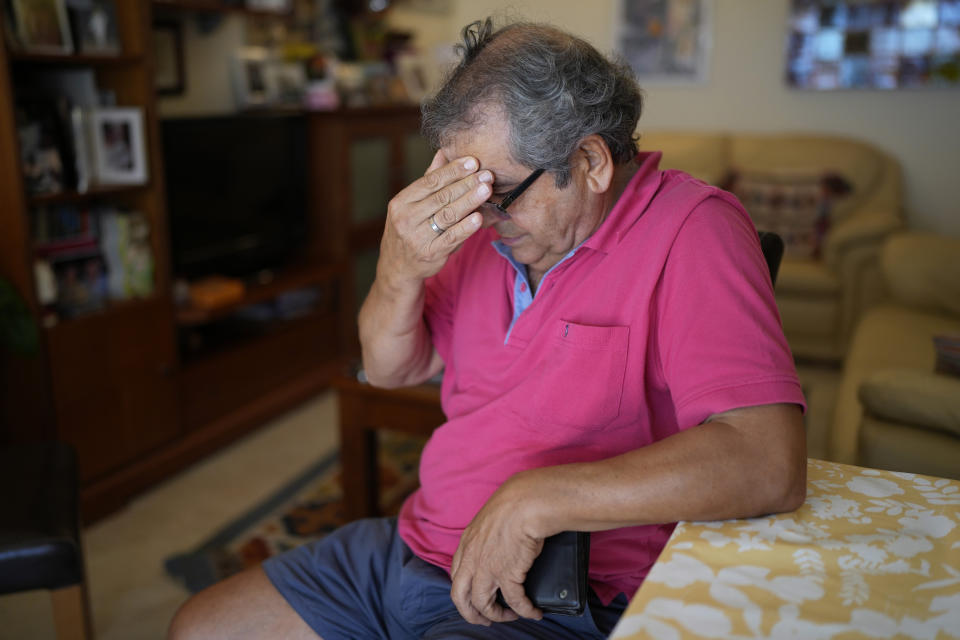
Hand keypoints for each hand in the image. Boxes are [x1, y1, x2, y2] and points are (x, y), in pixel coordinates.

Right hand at [378, 151, 492, 288]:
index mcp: (401, 202)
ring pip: (448, 215)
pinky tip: (479, 217)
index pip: (430, 182)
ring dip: (469, 201)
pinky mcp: (430, 253)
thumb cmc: (409, 229)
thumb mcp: (411, 204)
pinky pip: (451, 238)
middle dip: (466, 184)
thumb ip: (429, 180)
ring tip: (486, 190)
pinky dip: (466, 227)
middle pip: (441, 197)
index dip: (452, 170)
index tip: (473, 161)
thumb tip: (443, 152)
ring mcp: (417, 237)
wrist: (397, 267)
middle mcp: (406, 218)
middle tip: (487, 174)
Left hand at [450, 474, 546, 625]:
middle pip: (460, 597)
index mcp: (466, 543)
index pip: (456, 575)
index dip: (464, 591)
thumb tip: (501, 544)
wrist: (527, 501)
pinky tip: (534, 612)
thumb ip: (488, 535)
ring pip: (482, 605)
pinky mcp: (507, 574)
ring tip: (511, 616)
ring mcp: (487, 568)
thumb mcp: (491, 518)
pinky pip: (514, 601)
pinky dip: (525, 611)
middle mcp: (471, 558)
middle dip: (471, 613)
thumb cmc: (515, 503)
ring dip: (497, 615)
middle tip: (485, 619)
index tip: (474, 597)